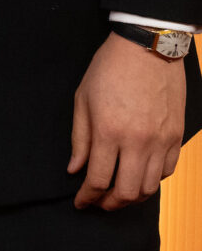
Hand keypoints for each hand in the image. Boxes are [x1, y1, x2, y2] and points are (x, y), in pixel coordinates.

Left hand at [68, 31, 185, 209]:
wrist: (147, 46)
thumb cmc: (110, 67)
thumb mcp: (83, 98)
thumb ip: (79, 138)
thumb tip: (75, 169)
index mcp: (108, 131)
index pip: (98, 180)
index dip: (87, 197)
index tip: (80, 202)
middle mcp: (137, 141)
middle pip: (125, 192)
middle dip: (109, 204)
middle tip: (98, 203)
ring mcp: (160, 140)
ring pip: (149, 188)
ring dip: (132, 198)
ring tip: (119, 193)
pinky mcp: (176, 136)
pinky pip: (167, 172)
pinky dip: (153, 181)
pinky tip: (140, 176)